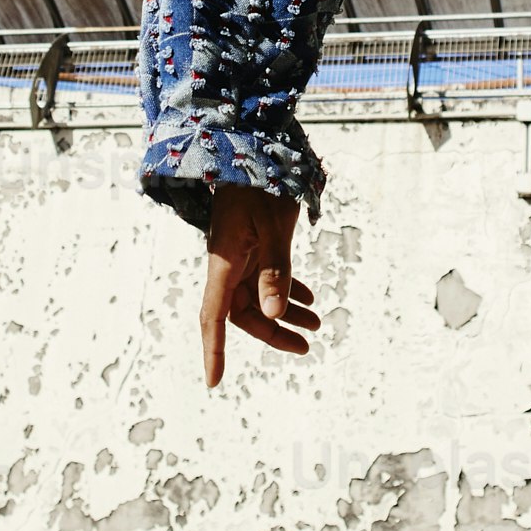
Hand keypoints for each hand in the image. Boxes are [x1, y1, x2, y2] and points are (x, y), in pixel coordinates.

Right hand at [200, 186, 316, 386]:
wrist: (252, 148)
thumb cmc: (261, 184)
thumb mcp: (273, 228)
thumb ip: (275, 270)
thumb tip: (274, 313)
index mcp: (224, 262)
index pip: (214, 318)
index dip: (214, 351)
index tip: (214, 383)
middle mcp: (228, 263)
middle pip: (243, 312)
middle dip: (273, 332)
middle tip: (306, 345)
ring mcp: (239, 254)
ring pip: (259, 296)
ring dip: (285, 313)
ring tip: (316, 324)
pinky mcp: (252, 245)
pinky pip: (267, 277)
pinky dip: (287, 289)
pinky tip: (309, 299)